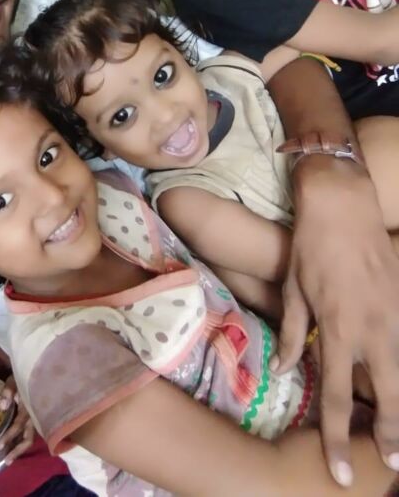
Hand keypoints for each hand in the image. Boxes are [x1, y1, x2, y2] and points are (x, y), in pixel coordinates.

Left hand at [0, 375, 34, 463]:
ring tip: (9, 458)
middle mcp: (34, 416)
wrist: (36, 372)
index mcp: (28, 407)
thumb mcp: (14, 380)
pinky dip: (22, 442)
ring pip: (30, 438)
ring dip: (20, 449)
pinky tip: (15, 446)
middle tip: (6, 461)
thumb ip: (8, 391)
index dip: (9, 436)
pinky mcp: (35, 419)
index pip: (18, 426)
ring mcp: (36, 418)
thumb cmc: (22, 376)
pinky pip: (30, 433)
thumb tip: (2, 407)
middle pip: (28, 439)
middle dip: (18, 451)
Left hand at [270, 159, 398, 485]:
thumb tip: (285, 370)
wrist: (343, 203)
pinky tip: (397, 377)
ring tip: (398, 431)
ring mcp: (396, 314)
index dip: (336, 436)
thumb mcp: (293, 290)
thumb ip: (292, 334)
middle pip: (387, 394)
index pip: (337, 396)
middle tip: (393, 464)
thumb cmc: (311, 245)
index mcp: (338, 329)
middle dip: (391, 433)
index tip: (337, 470)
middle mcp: (373, 329)